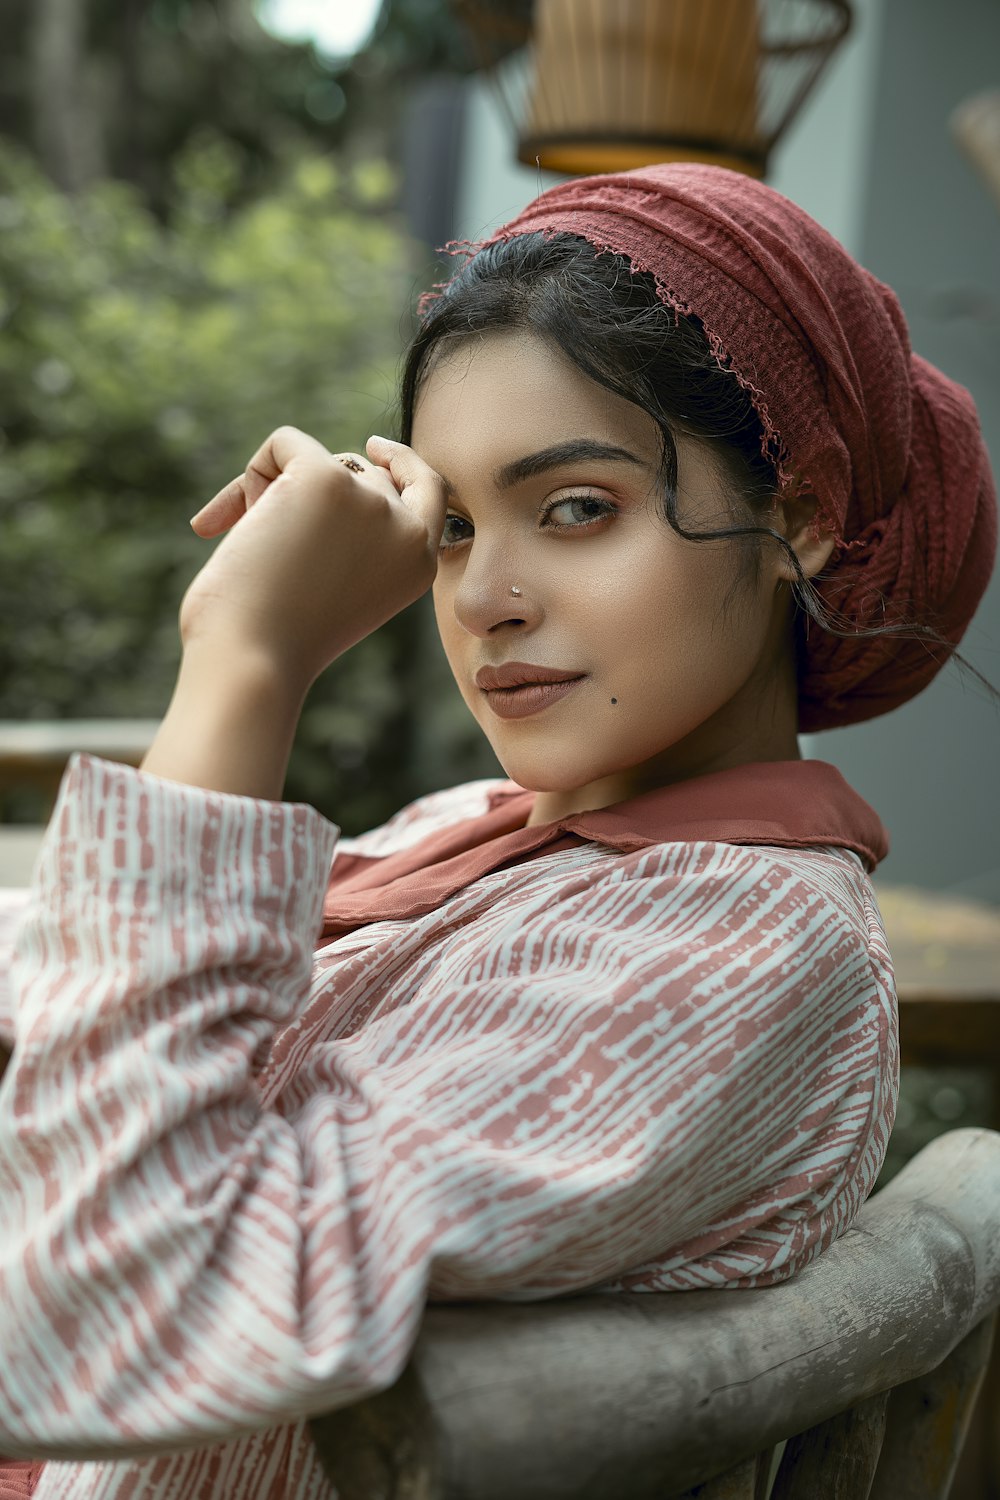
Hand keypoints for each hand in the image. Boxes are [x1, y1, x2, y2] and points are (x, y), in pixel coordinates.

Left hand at [179, 427, 446, 693]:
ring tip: (254, 547)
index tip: (374, 448)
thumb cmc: (276, 640)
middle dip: (309, 493)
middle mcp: (407, 530)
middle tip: (268, 545)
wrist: (253, 661)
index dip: (403, 464)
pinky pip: (284, 443)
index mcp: (419, 564)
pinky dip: (251, 473)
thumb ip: (351, 538)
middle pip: (359, 471)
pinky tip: (221, 525)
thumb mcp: (336, 589)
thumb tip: (320, 465)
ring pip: (318, 457)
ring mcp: (371, 500)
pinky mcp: (327, 478)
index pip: (429, 491)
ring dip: (276, 490)